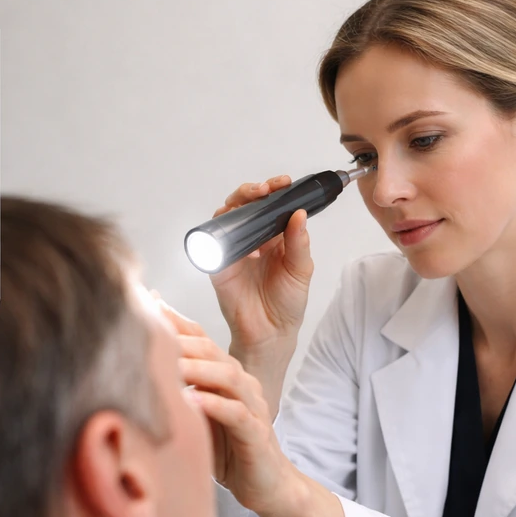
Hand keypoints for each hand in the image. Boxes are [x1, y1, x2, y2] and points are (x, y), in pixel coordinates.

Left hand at [157, 297, 294, 513]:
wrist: (266, 485)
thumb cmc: (227, 449)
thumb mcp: (196, 415)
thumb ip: (176, 391)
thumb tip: (138, 371)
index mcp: (226, 374)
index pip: (200, 339)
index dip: (174, 322)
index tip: (146, 305)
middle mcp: (242, 383)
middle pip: (212, 351)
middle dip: (181, 340)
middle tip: (150, 334)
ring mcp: (253, 406)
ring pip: (227, 376)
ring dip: (197, 369)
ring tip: (170, 366)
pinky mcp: (257, 434)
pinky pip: (237, 414)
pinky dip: (214, 406)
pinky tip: (192, 402)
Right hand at [208, 175, 313, 355]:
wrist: (270, 334)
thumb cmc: (287, 304)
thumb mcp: (301, 270)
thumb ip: (299, 243)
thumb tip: (299, 214)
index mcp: (274, 238)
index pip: (271, 206)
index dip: (275, 191)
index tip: (283, 183)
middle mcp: (252, 239)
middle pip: (246, 205)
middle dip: (252, 191)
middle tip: (265, 189)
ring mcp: (233, 249)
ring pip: (228, 216)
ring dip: (236, 203)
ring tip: (252, 199)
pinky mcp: (218, 263)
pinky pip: (214, 240)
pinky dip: (222, 231)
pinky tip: (239, 234)